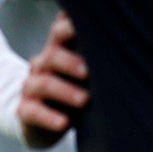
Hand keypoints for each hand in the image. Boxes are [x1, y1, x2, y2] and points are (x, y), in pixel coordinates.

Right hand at [18, 11, 89, 149]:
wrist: (42, 121)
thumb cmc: (72, 91)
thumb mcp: (82, 72)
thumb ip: (96, 57)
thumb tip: (126, 42)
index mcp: (57, 51)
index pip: (59, 33)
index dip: (68, 28)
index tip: (82, 29)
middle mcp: (42, 66)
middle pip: (51, 56)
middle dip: (68, 61)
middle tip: (87, 71)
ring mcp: (31, 88)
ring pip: (43, 84)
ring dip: (64, 91)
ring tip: (84, 100)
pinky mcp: (25, 111)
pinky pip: (33, 112)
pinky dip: (48, 117)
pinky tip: (64, 123)